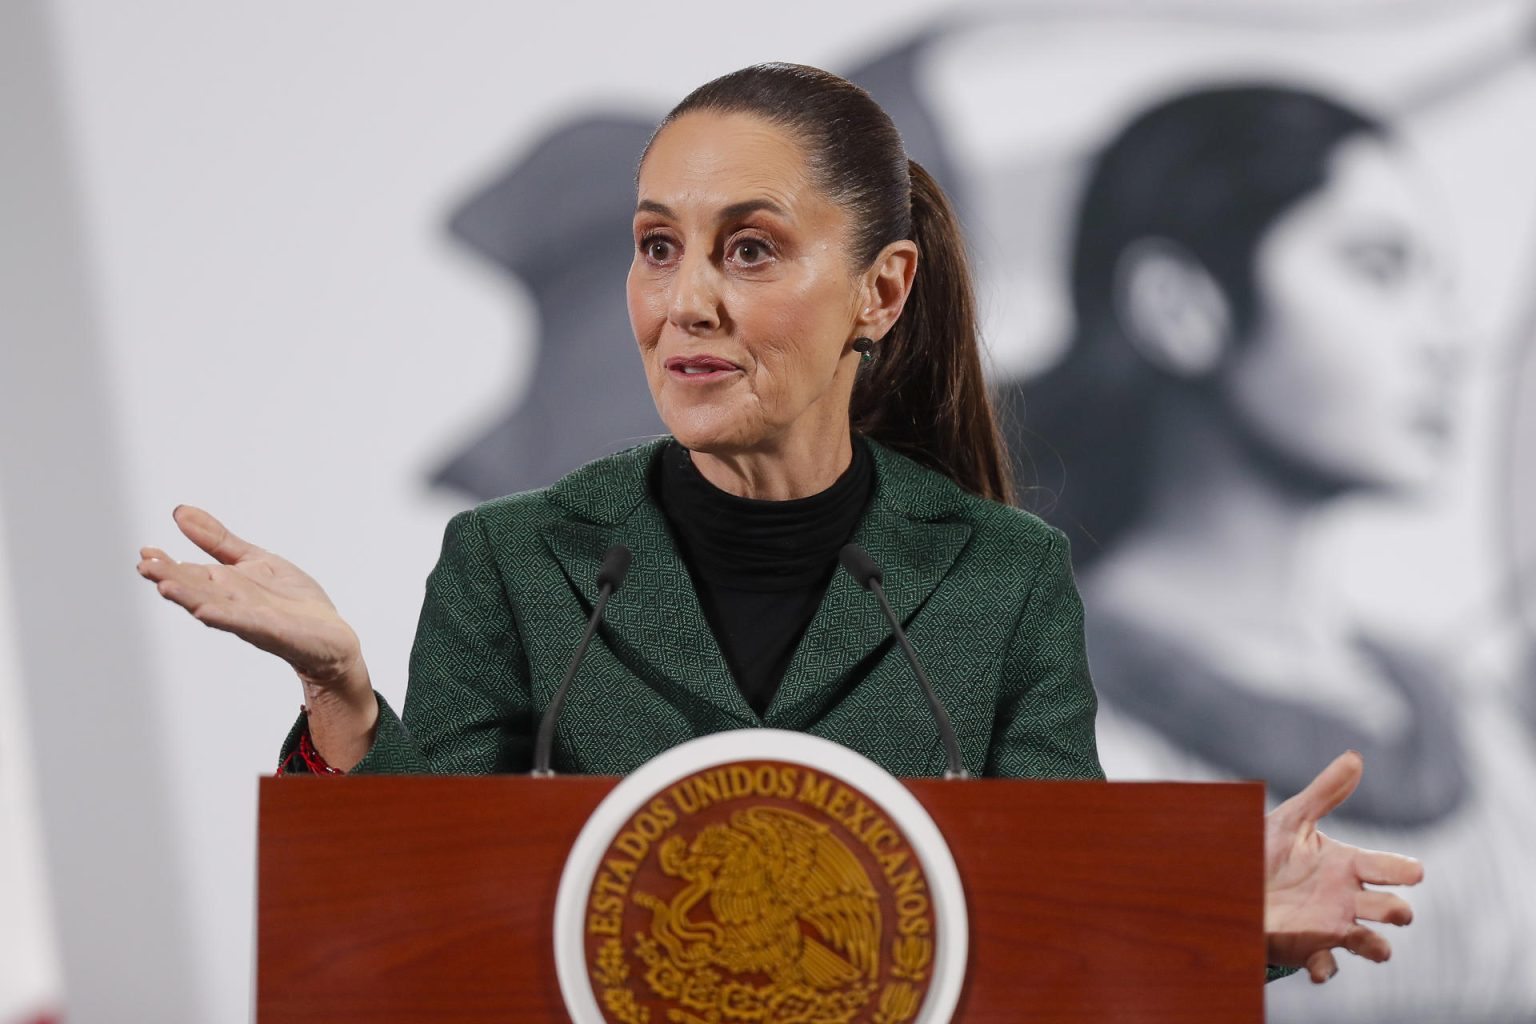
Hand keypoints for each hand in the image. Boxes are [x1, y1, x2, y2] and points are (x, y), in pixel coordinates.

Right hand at [137, 505, 367, 697]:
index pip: (189, 572)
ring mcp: (250, 619)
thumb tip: (179, 512)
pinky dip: (226, 617)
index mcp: (224, 585)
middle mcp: (231, 603)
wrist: (330, 636)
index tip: (145, 552)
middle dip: (170, 578)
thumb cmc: (292, 600)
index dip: (167, 564)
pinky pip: (246, 624)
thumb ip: (218, 540)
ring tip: (164, 587)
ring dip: (189, 598)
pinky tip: (206, 611)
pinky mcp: (273, 631)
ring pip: (214, 606)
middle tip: (145, 565)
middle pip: (196, 589)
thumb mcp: (254, 559)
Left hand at [1264, 750, 1423, 982]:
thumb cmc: (1270, 851)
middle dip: (1398, 911)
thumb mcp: (1293, 819)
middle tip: (1397, 911)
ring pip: (1371, 943)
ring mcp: (1332, 924)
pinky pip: (1327, 965)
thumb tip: (1355, 757)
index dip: (1404, 870)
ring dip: (1377, 947)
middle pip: (1390, 908)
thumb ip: (1325, 792)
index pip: (1389, 867)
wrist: (1235, 883)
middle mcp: (1348, 897)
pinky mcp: (1309, 946)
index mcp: (1348, 865)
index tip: (1414, 872)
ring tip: (1378, 947)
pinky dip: (1327, 969)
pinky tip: (1319, 969)